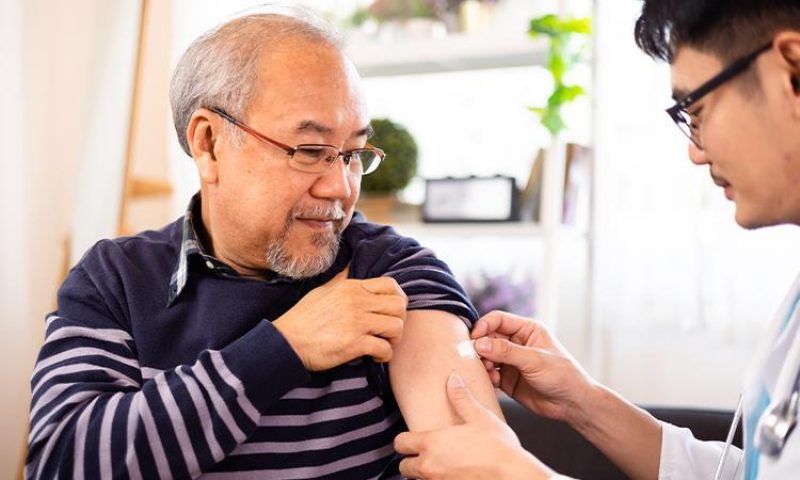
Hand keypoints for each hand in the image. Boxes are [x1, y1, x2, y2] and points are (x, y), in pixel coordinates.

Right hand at [273, 268, 406, 370]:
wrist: (286, 342)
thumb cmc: (303, 318)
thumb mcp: (323, 290)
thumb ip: (342, 279)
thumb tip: (351, 263)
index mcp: (351, 287)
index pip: (391, 285)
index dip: (398, 299)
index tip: (391, 312)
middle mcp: (356, 301)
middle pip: (399, 306)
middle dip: (399, 320)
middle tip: (389, 331)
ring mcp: (356, 322)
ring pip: (396, 326)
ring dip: (394, 339)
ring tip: (383, 343)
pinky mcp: (353, 344)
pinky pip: (385, 348)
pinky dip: (385, 355)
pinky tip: (375, 356)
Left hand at [395, 373, 552, 479]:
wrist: (513, 476)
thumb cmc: (499, 449)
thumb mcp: (480, 417)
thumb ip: (462, 399)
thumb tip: (454, 382)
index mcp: (433, 443)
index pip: (400, 443)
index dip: (405, 440)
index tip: (412, 439)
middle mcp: (430, 466)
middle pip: (404, 466)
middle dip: (412, 460)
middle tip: (425, 454)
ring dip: (424, 473)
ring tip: (441, 464)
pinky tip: (453, 474)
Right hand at [472, 310, 596, 425]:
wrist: (573, 404)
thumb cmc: (563, 375)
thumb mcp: (535, 360)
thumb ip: (506, 351)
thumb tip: (480, 343)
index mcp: (527, 330)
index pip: (498, 320)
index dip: (483, 326)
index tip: (474, 338)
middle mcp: (517, 343)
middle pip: (488, 337)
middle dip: (480, 347)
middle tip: (475, 357)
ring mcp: (511, 361)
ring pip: (486, 356)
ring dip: (483, 362)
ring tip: (489, 371)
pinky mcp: (508, 379)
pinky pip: (490, 374)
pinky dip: (487, 376)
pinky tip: (493, 381)